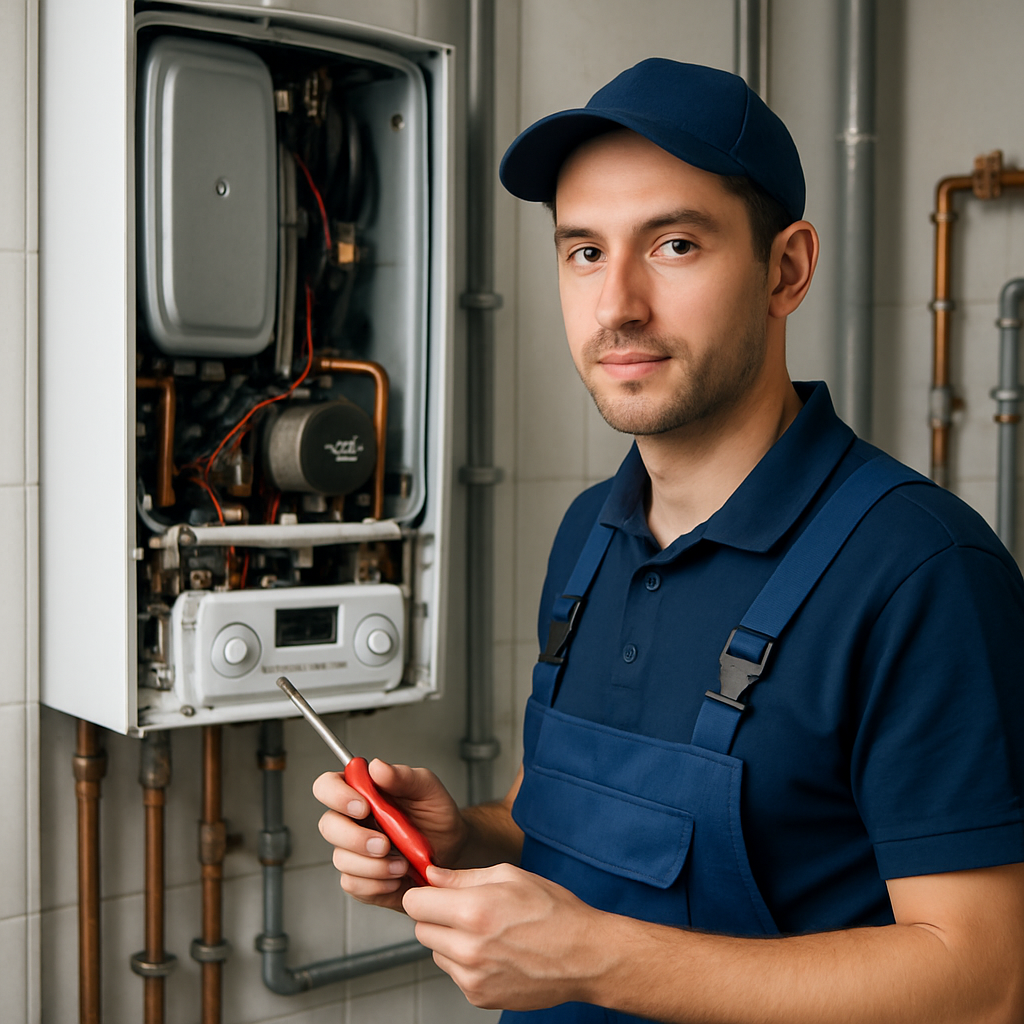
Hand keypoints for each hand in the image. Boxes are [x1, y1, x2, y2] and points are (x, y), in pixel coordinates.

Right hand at [313, 759, 467, 911]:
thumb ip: (403, 776)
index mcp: (362, 791)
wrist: (452, 850)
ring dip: (374, 865)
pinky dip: (377, 884)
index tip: (364, 805)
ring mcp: (352, 851)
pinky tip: (396, 877)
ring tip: (402, 863)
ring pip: (341, 859)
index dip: (336, 795)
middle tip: (385, 843)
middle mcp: (352, 820)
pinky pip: (353, 884)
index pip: (327, 786)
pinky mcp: (359, 878)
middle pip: (328, 826)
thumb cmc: (436, 815)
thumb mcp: (428, 789)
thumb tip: (376, 767)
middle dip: (355, 838)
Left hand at [403, 863, 603, 1010]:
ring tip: (486, 933)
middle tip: (466, 910)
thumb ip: (462, 877)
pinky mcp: (479, 998)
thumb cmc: (553, 911)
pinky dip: (466, 963)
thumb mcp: (509, 877)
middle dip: (436, 917)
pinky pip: (455, 974)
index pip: (415, 904)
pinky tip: (495, 953)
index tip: (433, 893)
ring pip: (436, 953)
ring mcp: (472, 978)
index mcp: (474, 911)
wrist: (584, 956)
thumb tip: (431, 875)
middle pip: (421, 930)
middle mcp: (468, 948)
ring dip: (450, 941)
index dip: (424, 894)